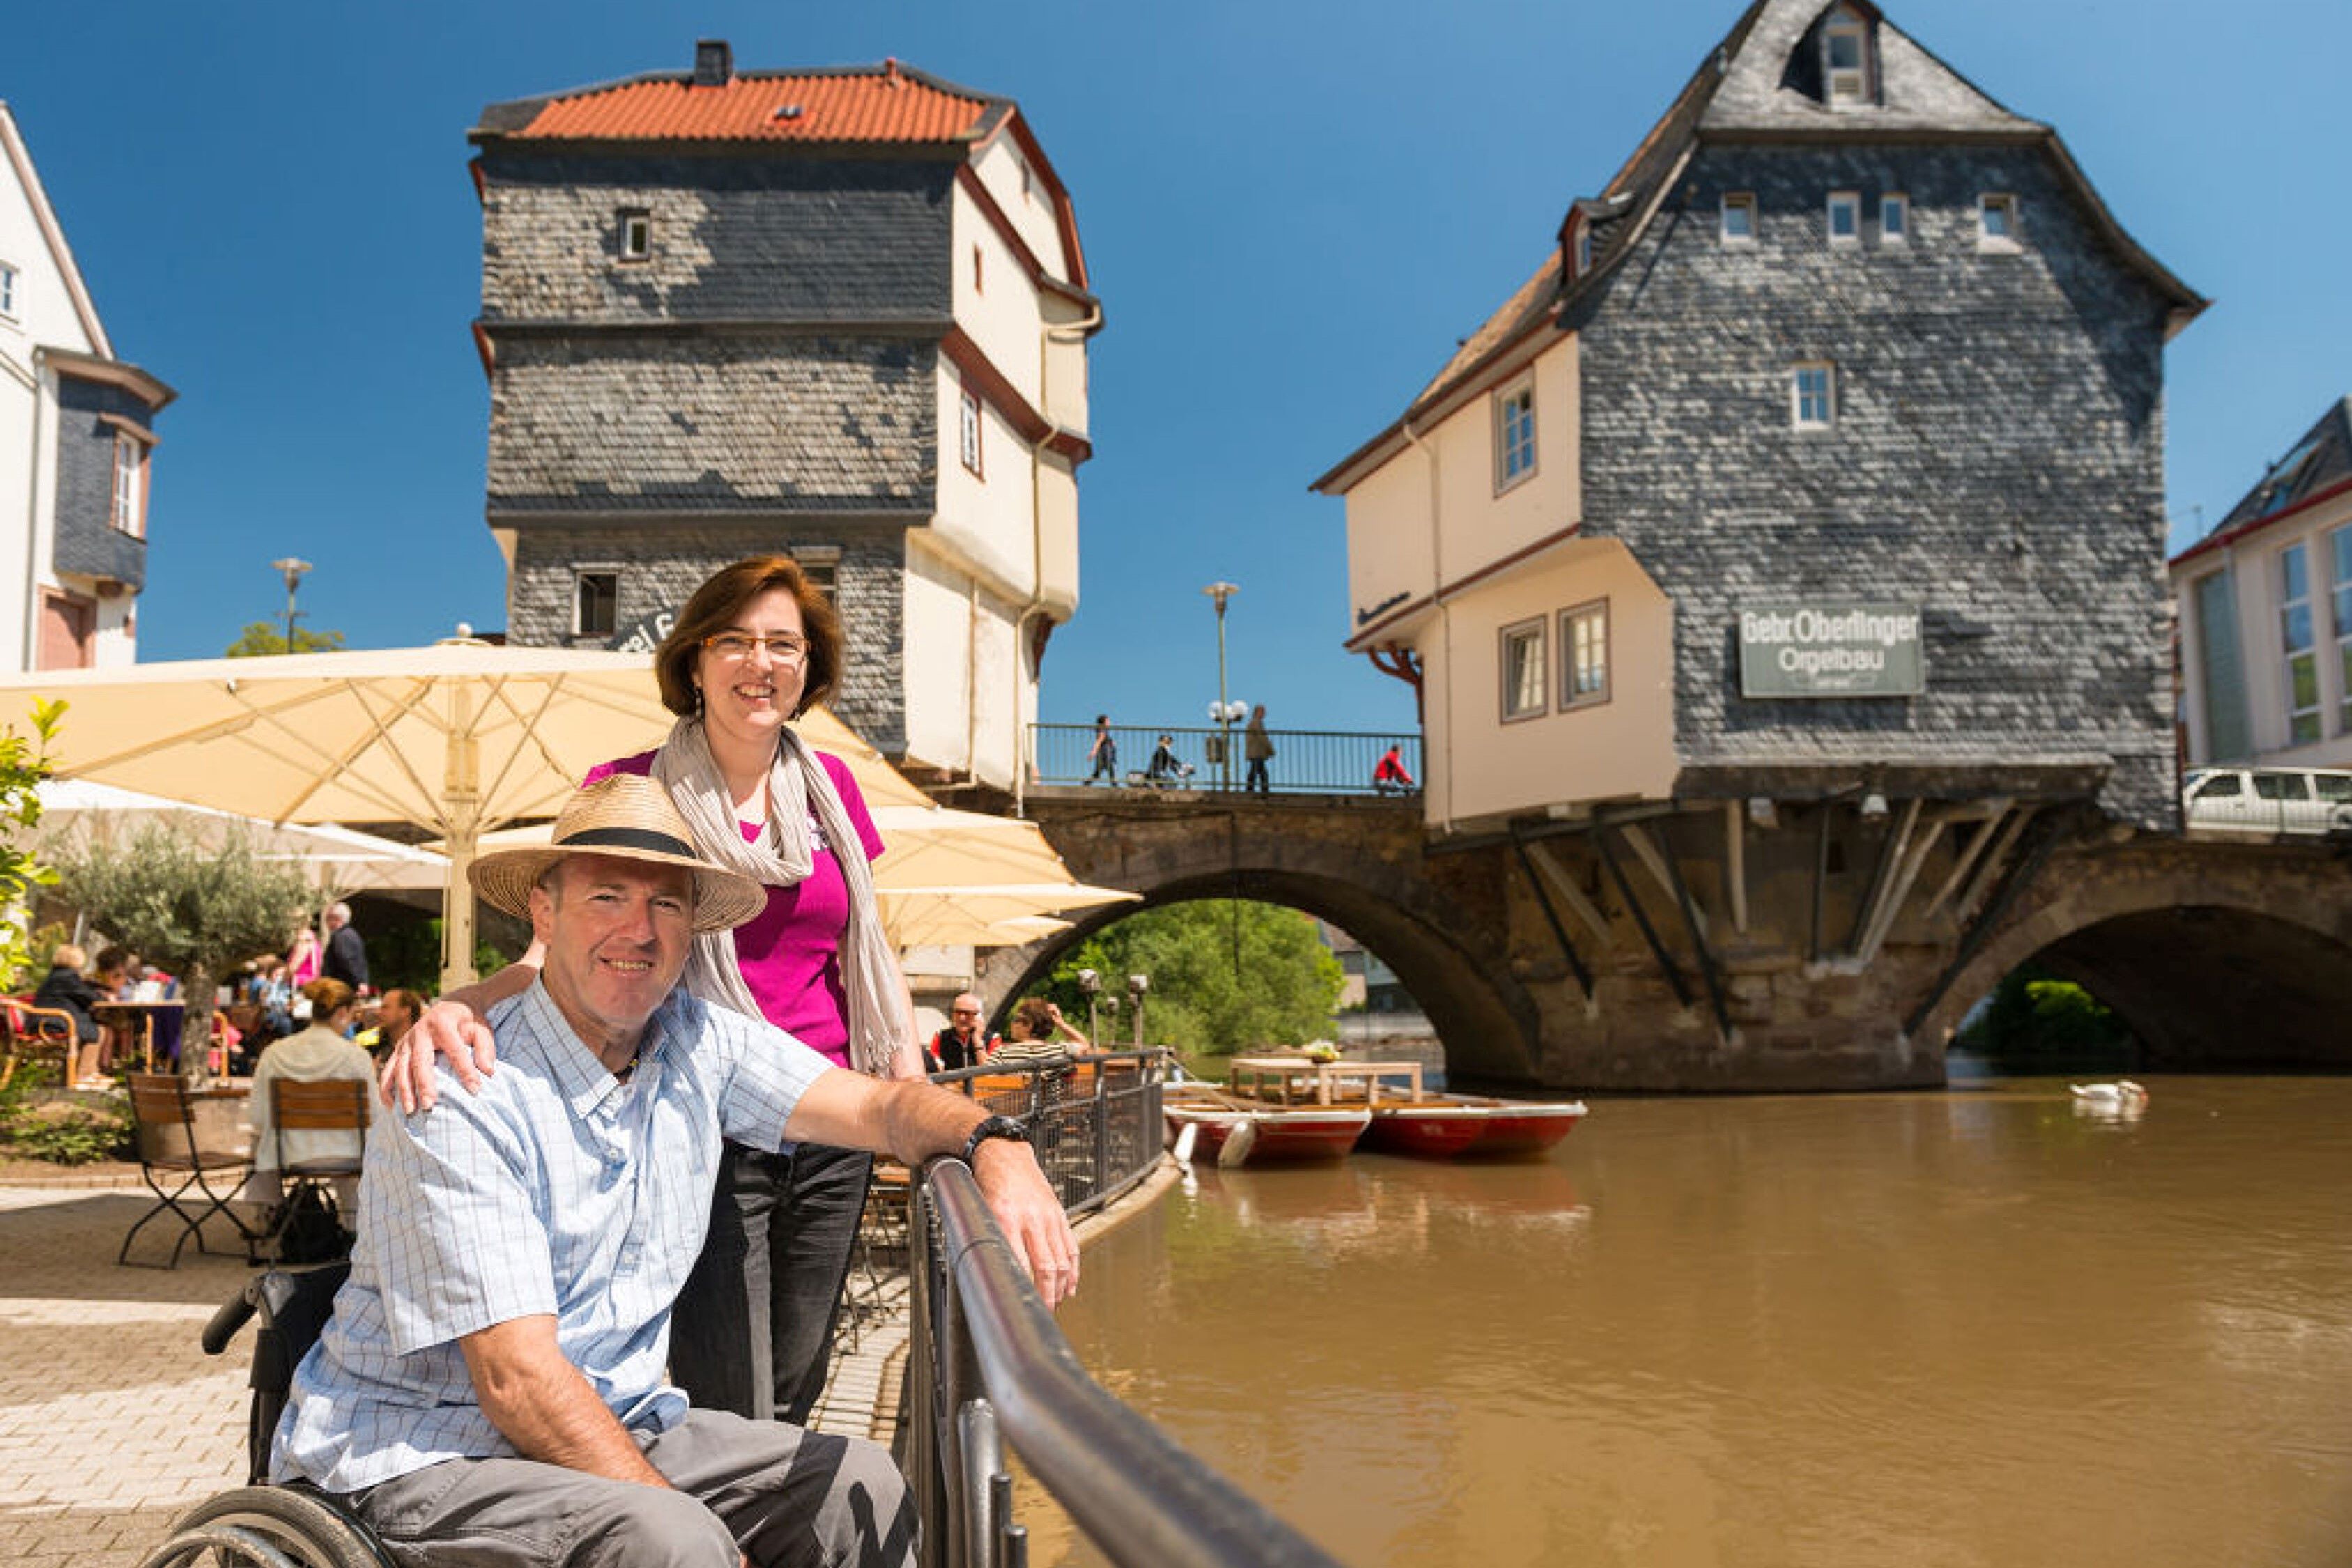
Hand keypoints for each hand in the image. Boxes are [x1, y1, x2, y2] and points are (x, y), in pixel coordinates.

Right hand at [379, 998, 495, 1114]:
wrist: (451, 1007)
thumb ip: (485, 1048)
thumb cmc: (468, 1022)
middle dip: (423, 1084)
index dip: (465, 1070)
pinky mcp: (398, 1049)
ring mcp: (406, 1040)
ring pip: (400, 1067)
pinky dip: (387, 1087)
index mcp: (442, 1023)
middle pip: (420, 1060)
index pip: (455, 1050)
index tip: (474, 1090)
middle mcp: (419, 1031)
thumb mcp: (481, 1029)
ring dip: (403, 1089)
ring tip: (410, 1110)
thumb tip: (488, 1071)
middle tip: (429, 1105)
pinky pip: (388, 1069)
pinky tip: (390, 1105)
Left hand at [972, 1139, 1078, 1306]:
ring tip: (1055, 1304)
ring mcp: (1049, 1216)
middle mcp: (1031, 1218)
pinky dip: (1073, 1270)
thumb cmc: (988, 1184)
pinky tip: (1070, 1285)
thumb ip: (986, 1241)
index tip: (1021, 1307)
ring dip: (1061, 1287)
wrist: (1004, 1153)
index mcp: (1006, 1218)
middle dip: (1047, 1296)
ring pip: (1062, 1260)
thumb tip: (989, 1273)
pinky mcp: (1059, 1214)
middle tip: (1043, 1312)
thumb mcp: (980, 1212)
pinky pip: (1071, 1247)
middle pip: (1047, 1268)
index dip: (1023, 1289)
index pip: (1019, 1264)